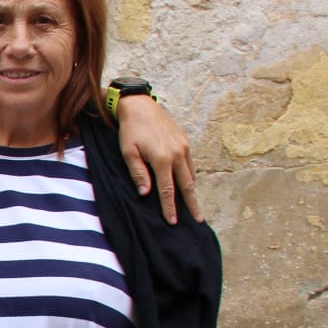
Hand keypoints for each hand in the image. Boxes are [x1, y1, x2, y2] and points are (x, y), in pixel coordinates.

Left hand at [114, 93, 201, 223]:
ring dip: (194, 191)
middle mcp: (177, 154)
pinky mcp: (184, 141)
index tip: (172, 221)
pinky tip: (189, 185)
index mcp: (162, 159)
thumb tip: (146, 193)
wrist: (140, 106)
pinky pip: (190, 164)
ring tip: (196, 206)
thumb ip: (138, 173)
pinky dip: (191, 176)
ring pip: (191, 174)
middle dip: (192, 204)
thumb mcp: (128, 152)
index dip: (170, 207)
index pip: (167, 190)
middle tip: (198, 220)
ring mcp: (183, 147)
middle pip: (187, 185)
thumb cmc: (130, 130)